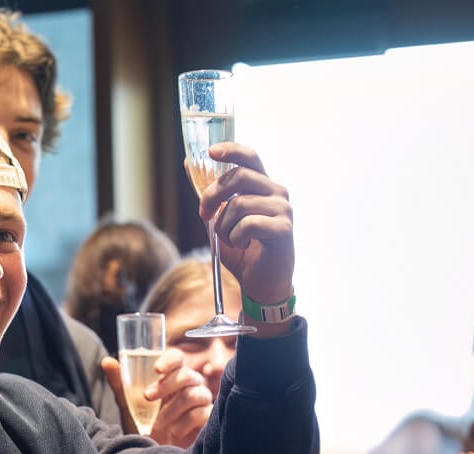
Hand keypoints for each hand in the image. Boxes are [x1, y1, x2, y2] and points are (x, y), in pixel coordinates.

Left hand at [102, 349, 212, 445]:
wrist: (152, 453)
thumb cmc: (143, 425)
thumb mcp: (127, 404)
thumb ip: (119, 383)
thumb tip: (107, 361)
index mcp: (171, 377)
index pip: (177, 358)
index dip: (169, 360)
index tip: (156, 369)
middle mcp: (189, 386)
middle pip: (187, 374)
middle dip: (167, 385)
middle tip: (147, 397)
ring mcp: (201, 403)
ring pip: (195, 394)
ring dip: (173, 409)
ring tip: (158, 423)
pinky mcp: (208, 421)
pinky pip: (202, 414)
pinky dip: (184, 424)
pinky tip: (173, 433)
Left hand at [194, 142, 294, 304]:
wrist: (261, 283)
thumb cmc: (243, 251)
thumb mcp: (219, 219)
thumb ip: (209, 195)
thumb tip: (189, 164)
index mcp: (262, 186)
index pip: (249, 157)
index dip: (231, 150)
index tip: (210, 152)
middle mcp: (276, 192)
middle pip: (239, 176)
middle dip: (212, 195)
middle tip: (204, 214)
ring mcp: (283, 209)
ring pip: (239, 204)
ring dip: (224, 226)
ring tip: (230, 240)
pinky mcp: (283, 228)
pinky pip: (248, 224)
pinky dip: (236, 238)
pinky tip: (243, 246)